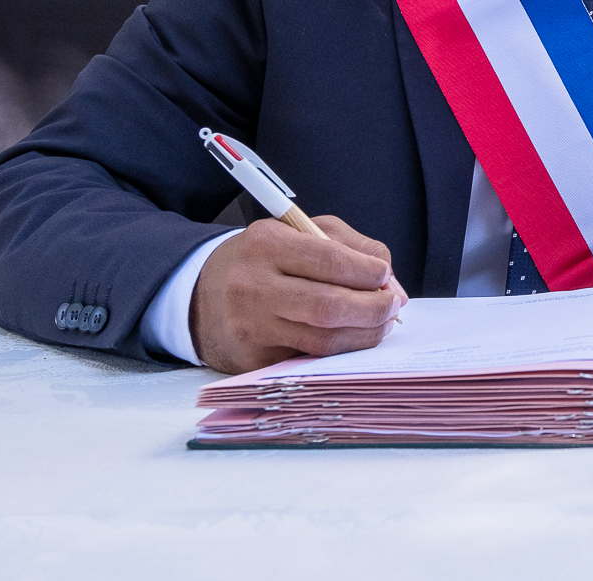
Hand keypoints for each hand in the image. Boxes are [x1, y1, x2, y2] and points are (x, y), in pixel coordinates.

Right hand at [190, 216, 408, 373]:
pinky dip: (340, 352)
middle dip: (373, 308)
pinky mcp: (252, 359)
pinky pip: (309, 360)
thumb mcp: (299, 233)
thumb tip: (390, 282)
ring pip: (323, 340)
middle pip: (329, 306)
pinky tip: (351, 338)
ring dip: (364, 335)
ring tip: (380, 323)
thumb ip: (350, 246)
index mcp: (266, 244)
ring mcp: (250, 327)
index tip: (385, 276)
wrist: (200, 294)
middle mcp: (253, 286)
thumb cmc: (264, 259)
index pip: (331, 260)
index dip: (369, 272)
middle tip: (392, 305)